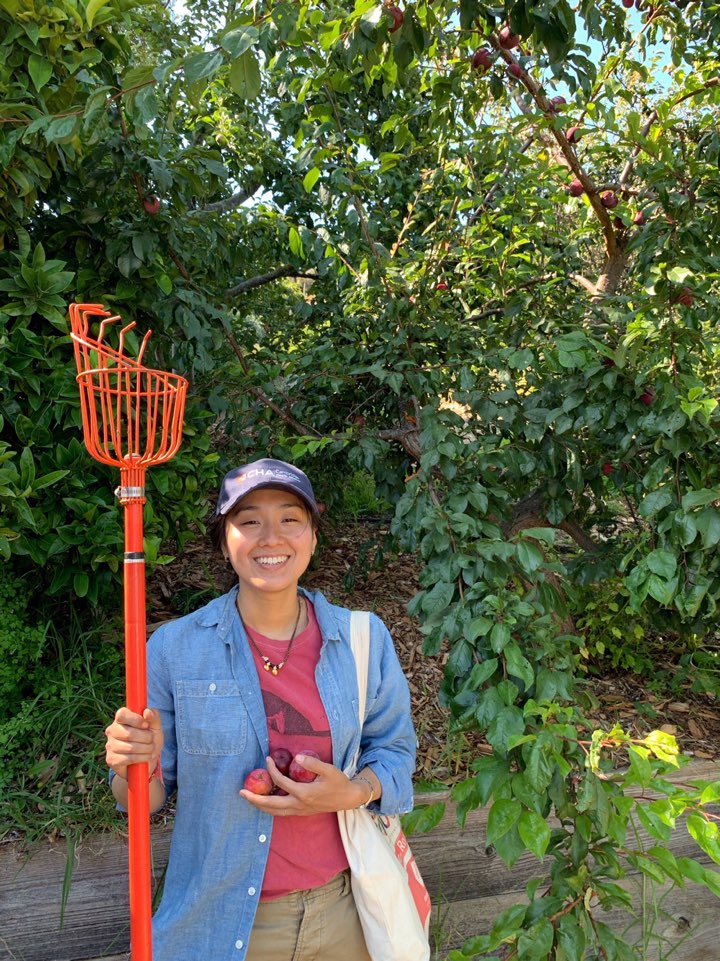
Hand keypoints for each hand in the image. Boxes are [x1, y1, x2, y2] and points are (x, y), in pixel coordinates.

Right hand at [105, 706, 162, 779]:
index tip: (146, 725)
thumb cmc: (150, 739)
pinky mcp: (111, 759)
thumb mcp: (155, 727)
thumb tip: (147, 711)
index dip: (135, 720)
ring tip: (151, 749)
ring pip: (130, 747)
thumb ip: (154, 717)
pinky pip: (128, 759)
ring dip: (146, 749)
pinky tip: (145, 757)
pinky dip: (141, 758)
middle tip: (152, 740)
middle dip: (146, 738)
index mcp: (121, 719)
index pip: (122, 714)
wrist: (147, 761)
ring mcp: (110, 745)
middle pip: (128, 733)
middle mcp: (112, 730)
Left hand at [239, 754, 366, 816]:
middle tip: (241, 792)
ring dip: (260, 806)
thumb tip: (295, 757)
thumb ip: (312, 764)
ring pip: (275, 812)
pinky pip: (281, 812)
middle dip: (255, 799)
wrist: (348, 798)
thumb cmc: (339, 782)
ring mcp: (300, 811)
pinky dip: (270, 808)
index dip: (272, 770)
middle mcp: (299, 805)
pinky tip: (266, 802)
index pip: (281, 782)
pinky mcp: (301, 812)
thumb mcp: (329, 770)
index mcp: (304, 793)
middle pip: (271, 804)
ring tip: (249, 799)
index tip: (267, 759)